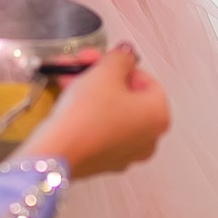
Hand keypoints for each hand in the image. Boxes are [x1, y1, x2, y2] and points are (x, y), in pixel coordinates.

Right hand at [32, 47, 169, 179]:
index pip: (146, 81)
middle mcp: (149, 138)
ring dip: (89, 91)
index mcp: (159, 115)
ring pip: (110, 112)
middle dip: (100, 76)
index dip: (122, 66)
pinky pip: (100, 130)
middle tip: (81, 64)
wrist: (59, 151)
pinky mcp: (104, 162)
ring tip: (65, 79)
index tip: (103, 59)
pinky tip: (66, 102)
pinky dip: (87, 115)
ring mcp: (127, 153)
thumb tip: (127, 55)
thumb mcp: (106, 72)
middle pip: (126, 96)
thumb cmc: (88, 111)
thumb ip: (121, 58)